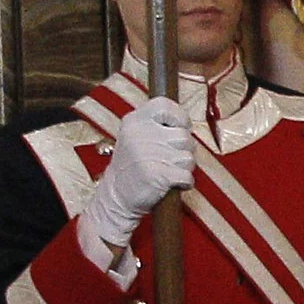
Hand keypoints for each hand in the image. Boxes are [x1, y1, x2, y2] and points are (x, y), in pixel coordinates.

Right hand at [81, 97, 194, 251]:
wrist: (115, 197)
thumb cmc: (132, 167)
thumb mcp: (135, 136)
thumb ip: (157, 126)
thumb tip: (186, 123)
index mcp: (134, 121)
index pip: (165, 106)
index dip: (179, 117)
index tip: (180, 127)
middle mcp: (140, 135)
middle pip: (185, 135)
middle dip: (184, 149)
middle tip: (169, 159)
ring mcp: (148, 155)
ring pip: (188, 156)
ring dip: (184, 167)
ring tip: (167, 170)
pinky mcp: (157, 175)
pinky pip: (187, 176)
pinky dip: (185, 183)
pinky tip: (171, 183)